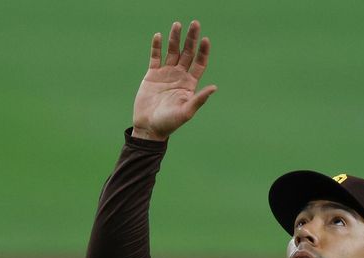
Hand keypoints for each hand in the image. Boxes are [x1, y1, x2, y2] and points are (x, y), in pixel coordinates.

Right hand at [132, 20, 216, 140]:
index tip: (205, 39)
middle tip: (194, 23)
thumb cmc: (169, 123)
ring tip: (177, 24)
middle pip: (187, 53)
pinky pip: (155, 57)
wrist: (149, 127)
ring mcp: (166, 74)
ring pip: (172, 51)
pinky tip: (158, 36)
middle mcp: (179, 76)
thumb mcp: (186, 112)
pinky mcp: (152, 74)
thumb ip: (199, 99)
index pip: (199, 63)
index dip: (203, 51)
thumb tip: (215, 87)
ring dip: (175, 38)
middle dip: (191, 39)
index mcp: (189, 84)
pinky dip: (157, 46)